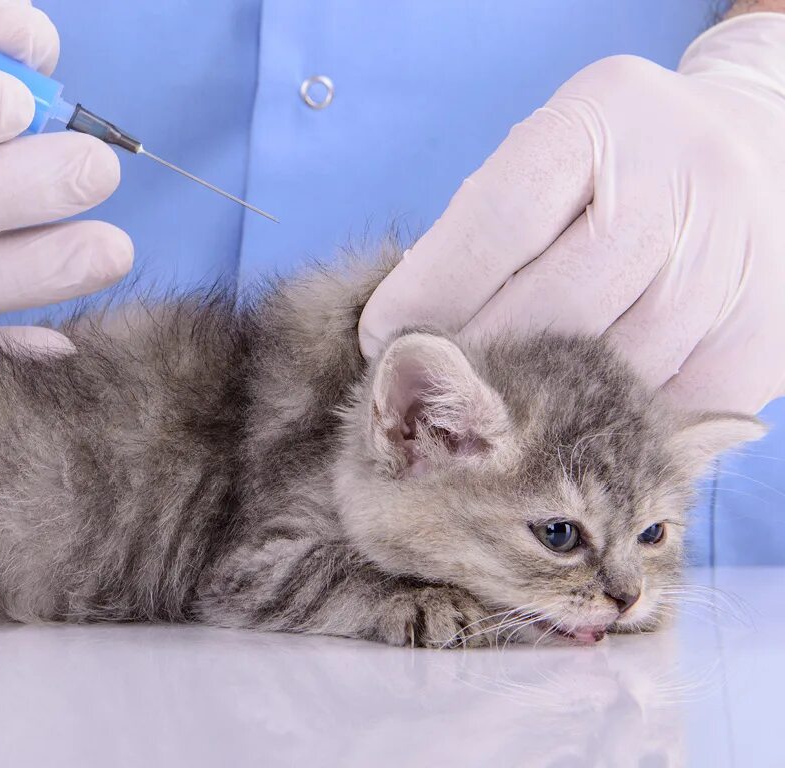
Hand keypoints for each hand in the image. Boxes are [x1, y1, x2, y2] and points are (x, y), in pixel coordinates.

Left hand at [360, 14, 784, 413]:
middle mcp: (675, 184)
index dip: (428, 294)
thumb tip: (401, 335)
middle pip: (552, 305)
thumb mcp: (543, 156)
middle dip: (472, 362)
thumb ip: (478, 232)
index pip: (496, 223)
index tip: (382, 339)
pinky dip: (604, 424)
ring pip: (607, 370)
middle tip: (429, 394)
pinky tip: (570, 420)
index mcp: (600, 120)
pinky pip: (663, 409)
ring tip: (492, 416)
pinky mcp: (757, 338)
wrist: (759, 154)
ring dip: (535, 407)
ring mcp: (727, 264)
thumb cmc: (611, 168)